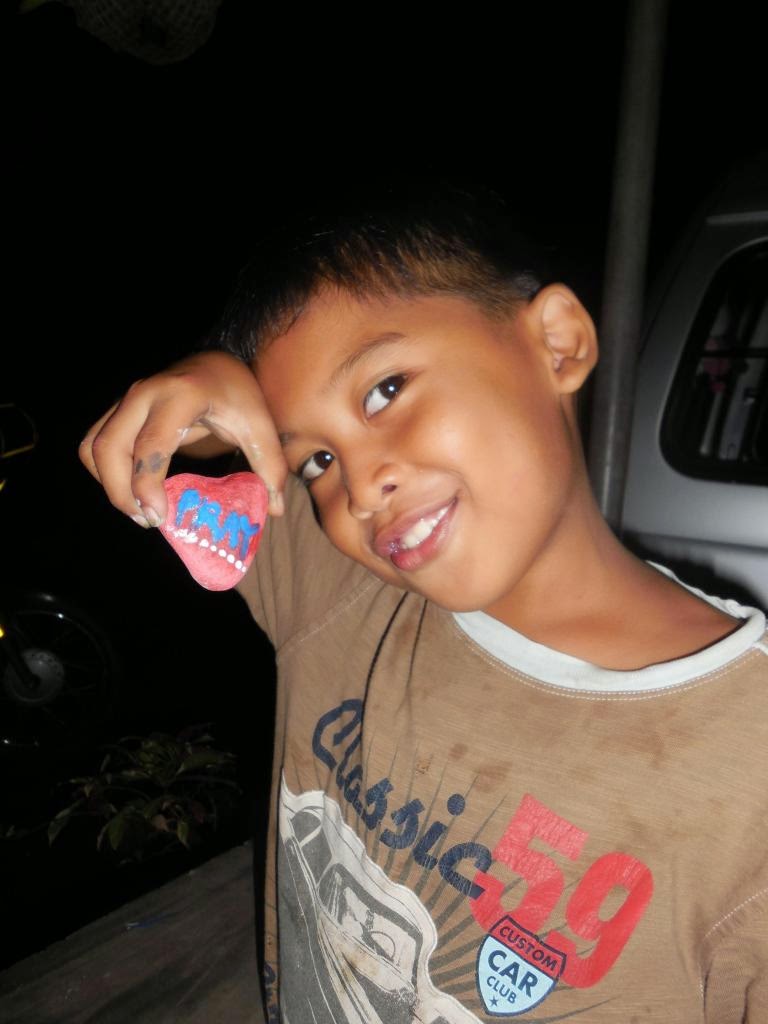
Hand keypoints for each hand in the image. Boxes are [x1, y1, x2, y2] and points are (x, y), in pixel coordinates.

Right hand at [79, 352, 286, 525]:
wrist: (217, 362)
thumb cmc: (238, 395)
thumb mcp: (260, 426)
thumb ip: (270, 466)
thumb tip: (273, 509)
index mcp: (181, 395)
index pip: (151, 444)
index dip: (146, 484)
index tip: (158, 516)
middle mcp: (144, 393)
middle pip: (108, 447)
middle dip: (121, 492)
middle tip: (149, 520)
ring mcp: (126, 399)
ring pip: (93, 446)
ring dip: (109, 484)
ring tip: (139, 510)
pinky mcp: (117, 409)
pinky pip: (94, 443)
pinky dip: (104, 472)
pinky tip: (131, 490)